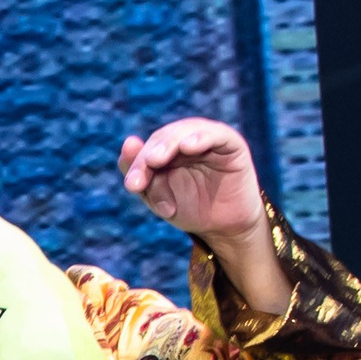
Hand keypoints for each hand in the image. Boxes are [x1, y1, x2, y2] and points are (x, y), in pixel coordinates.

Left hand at [117, 120, 288, 315]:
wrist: (224, 228)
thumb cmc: (190, 209)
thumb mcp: (158, 198)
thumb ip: (141, 176)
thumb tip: (128, 143)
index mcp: (167, 151)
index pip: (147, 150)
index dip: (137, 165)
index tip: (132, 186)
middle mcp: (186, 140)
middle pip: (163, 139)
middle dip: (150, 156)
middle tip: (144, 171)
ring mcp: (209, 140)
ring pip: (186, 131)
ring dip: (169, 144)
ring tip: (156, 160)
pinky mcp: (231, 144)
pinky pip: (217, 135)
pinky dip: (202, 138)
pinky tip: (188, 146)